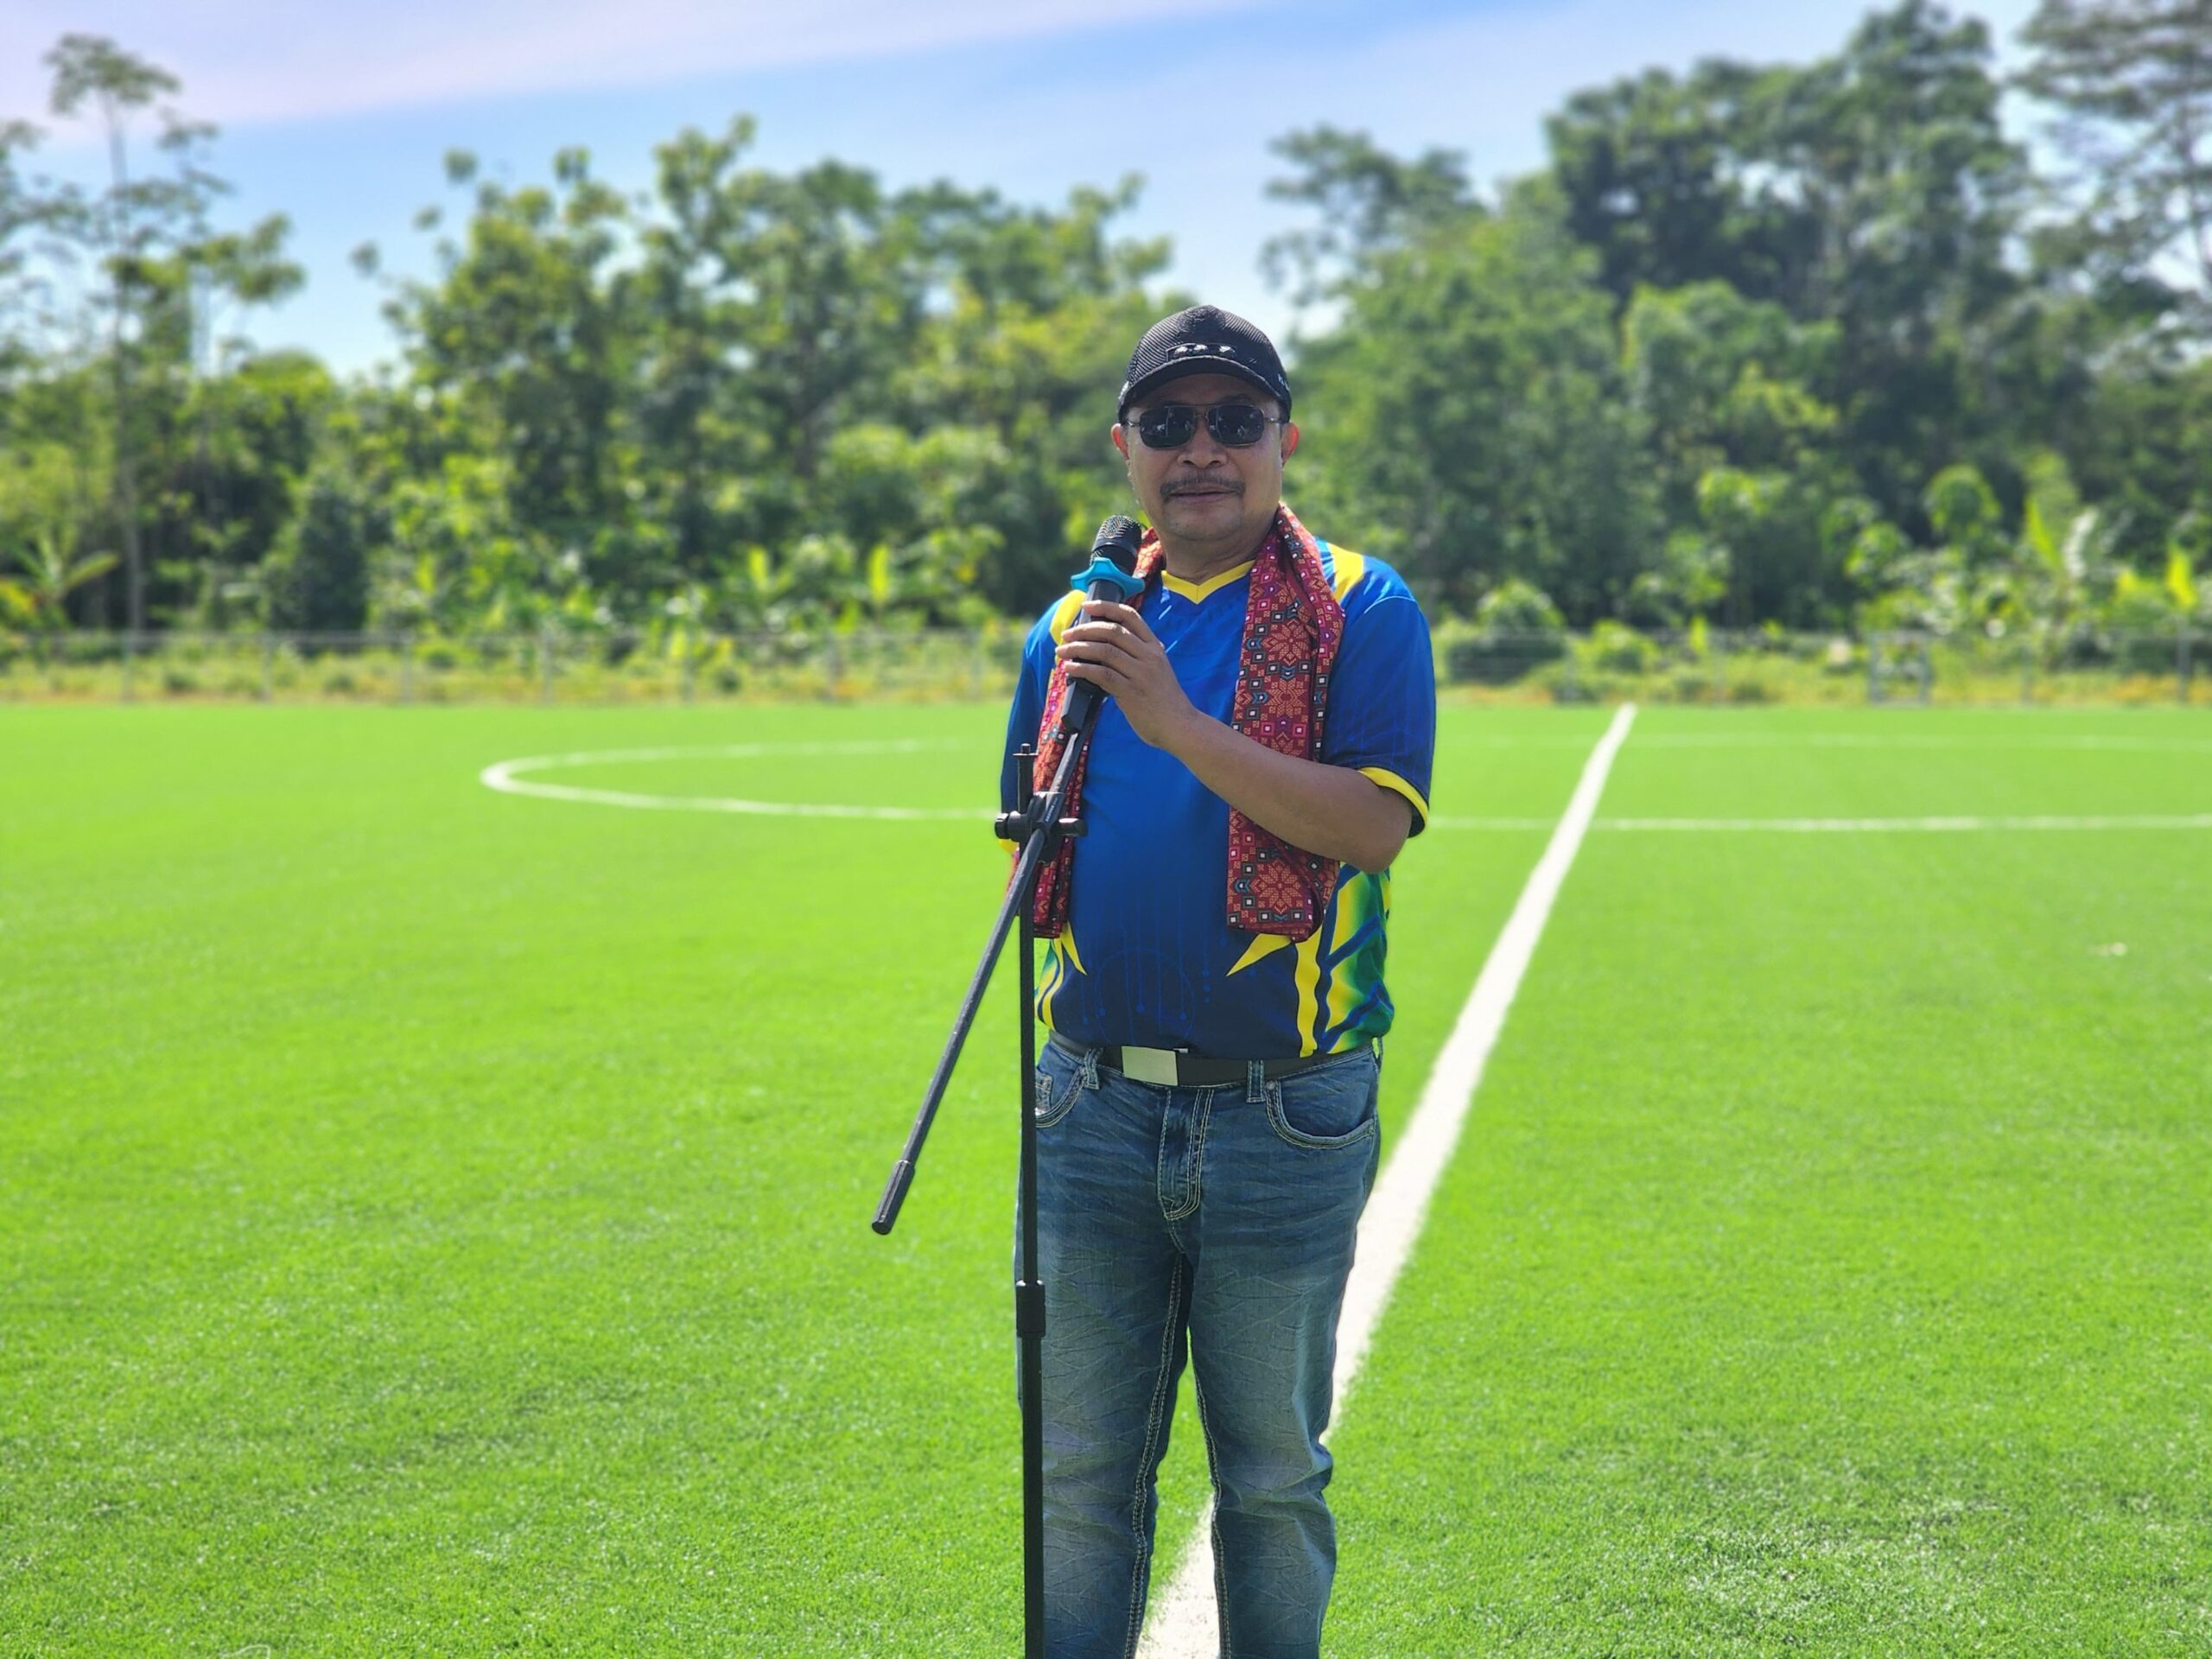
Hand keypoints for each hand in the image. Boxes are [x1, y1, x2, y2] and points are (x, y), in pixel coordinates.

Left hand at [1055, 599, 1199, 750]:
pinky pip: (1102, 675)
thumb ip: (1138, 656)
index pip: (1130, 616)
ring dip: (1078, 648)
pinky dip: (1082, 669)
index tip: (1086, 606)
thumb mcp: (1158, 670)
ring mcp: (1141, 674)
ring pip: (1105, 651)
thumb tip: (1104, 649)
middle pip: (1112, 631)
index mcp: (1155, 647)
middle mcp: (1149, 656)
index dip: (1106, 607)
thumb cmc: (1164, 701)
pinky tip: (1070, 668)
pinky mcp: (1132, 693)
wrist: (1180, 726)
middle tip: (1066, 635)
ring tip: (1062, 651)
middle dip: (1085, 629)